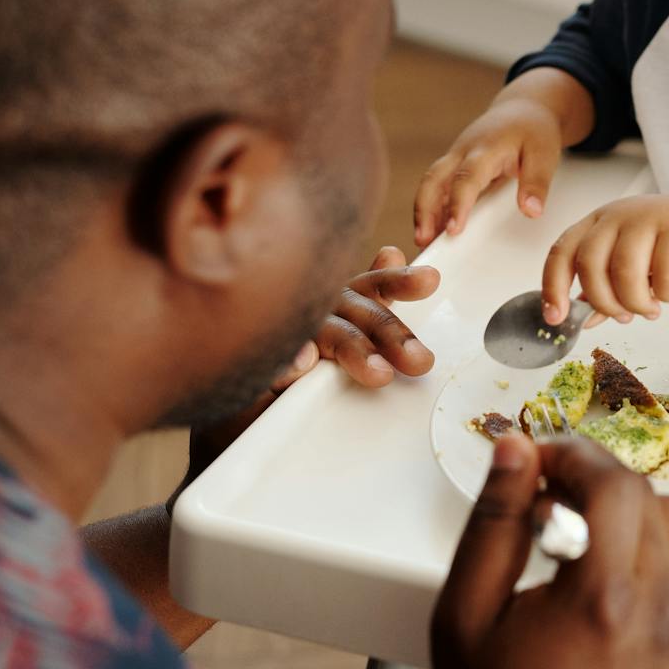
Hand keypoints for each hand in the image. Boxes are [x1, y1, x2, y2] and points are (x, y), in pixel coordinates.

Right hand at [172, 247, 439, 508]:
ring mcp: (283, 335)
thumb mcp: (337, 330)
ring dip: (352, 350)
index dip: (400, 282)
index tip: (431, 279)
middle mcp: (312, 311)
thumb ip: (366, 300)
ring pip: (324, 333)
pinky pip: (273, 363)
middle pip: (356, 313)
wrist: (237, 417)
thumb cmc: (293, 367)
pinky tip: (300, 365)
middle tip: (419, 361)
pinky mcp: (253, 367)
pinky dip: (288, 364)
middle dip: (390, 333)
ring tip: (379, 374)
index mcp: (336, 304)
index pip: (372, 287)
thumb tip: (391, 251)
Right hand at [416, 98, 563, 245]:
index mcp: (486, 148)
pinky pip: (437, 187)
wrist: (522, 108)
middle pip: (434, 179)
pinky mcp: (454, 166)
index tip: (454, 230)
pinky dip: (432, 208)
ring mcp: (455, 158)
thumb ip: (537, 182)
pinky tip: (434, 231)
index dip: (458, 204)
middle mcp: (463, 152)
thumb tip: (531, 211)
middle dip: (424, 210)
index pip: (466, 177)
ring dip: (423, 212)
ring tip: (423, 242)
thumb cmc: (533, 131)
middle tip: (423, 241)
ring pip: (430, 184)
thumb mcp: (544, 153)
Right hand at [431, 434, 668, 668]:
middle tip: (551, 501)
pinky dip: (667, 550)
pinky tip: (625, 572)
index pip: (611, 482)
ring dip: (631, 513)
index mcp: (601, 601)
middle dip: (594, 482)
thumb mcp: (466, 621)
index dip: (572, 455)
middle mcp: (662, 611)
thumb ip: (491, 527)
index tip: (542, 461)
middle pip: (644, 494)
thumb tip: (515, 454)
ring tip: (584, 542)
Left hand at [541, 194, 668, 326]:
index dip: (553, 288)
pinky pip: (664, 274)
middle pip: (590, 264)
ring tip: (651, 309)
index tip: (556, 319)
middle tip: (624, 316)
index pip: (562, 253)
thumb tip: (581, 318)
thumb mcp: (631, 266)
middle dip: (604, 301)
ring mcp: (648, 216)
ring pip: (624, 271)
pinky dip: (666, 294)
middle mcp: (617, 215)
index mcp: (598, 223)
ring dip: (637, 303)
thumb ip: (605, 289)